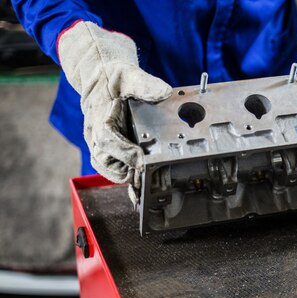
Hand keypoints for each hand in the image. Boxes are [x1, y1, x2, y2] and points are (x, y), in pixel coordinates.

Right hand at [57, 21, 171, 200]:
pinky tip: (140, 186)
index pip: (107, 139)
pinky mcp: (106, 150)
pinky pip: (112, 170)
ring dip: (126, 176)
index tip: (141, 159)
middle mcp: (95, 134)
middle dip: (126, 170)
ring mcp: (98, 144)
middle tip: (147, 175)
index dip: (123, 152)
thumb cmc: (113, 78)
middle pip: (105, 161)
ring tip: (145, 181)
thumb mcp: (128, 74)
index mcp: (99, 116)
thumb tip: (164, 92)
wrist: (101, 79)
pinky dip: (125, 178)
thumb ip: (144, 84)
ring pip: (107, 169)